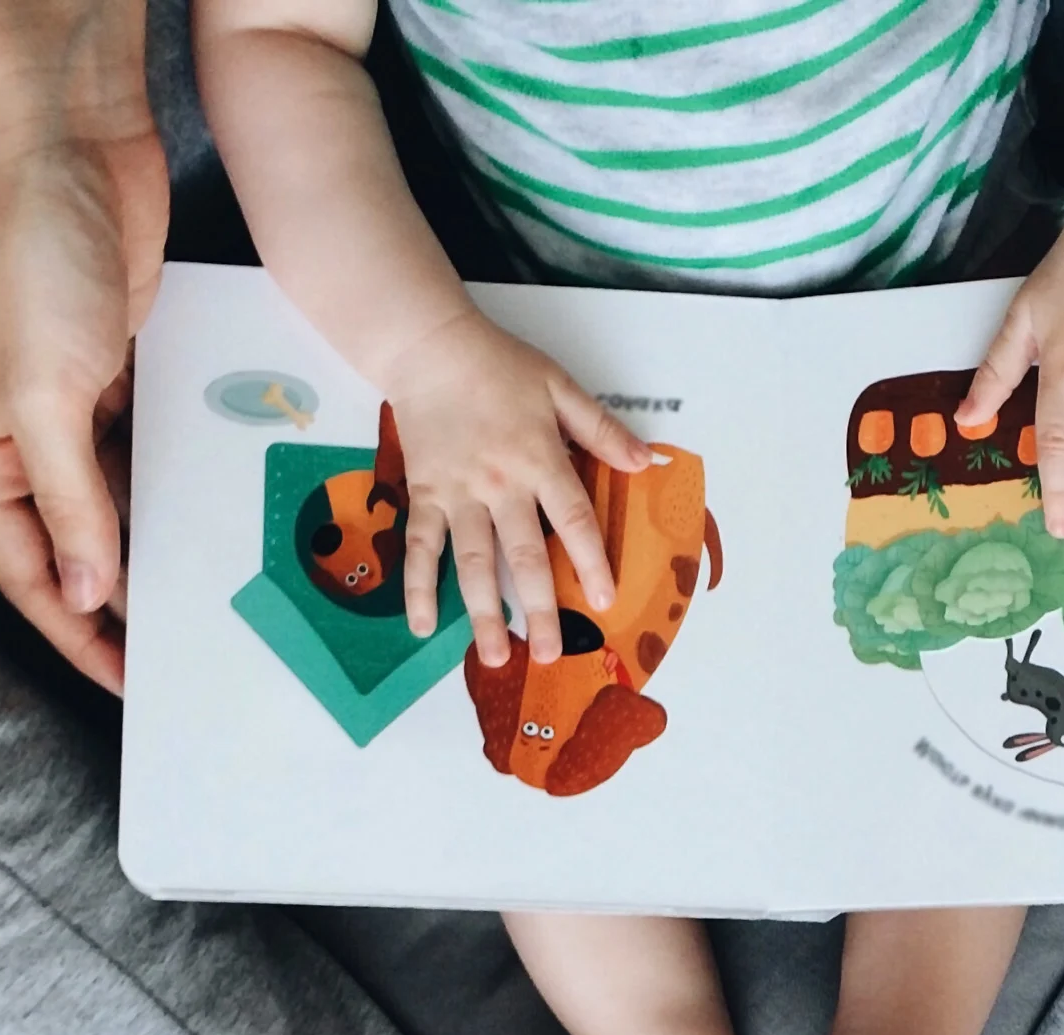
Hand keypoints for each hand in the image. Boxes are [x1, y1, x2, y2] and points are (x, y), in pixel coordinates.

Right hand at [0, 122, 166, 694]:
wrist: (67, 141)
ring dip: (160, 536)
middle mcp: (18, 431)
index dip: (75, 631)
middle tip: (188, 645)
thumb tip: (84, 595)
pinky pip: (151, 440)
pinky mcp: (119, 361)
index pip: (26, 569)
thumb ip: (68, 501)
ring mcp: (71, 395)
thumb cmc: (29, 257)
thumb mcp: (43, 394)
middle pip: (75, 540)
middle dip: (125, 594)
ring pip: (120, 493)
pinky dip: (179, 473)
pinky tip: (222, 506)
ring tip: (216, 588)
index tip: (129, 680)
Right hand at [386, 312, 652, 668]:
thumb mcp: (560, 386)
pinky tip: (422, 625)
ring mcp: (457, 495)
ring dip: (481, 613)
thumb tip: (644, 462)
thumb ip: (600, 428)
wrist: (430, 349)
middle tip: (547, 654)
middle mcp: (500, 486)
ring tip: (493, 657)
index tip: (604, 600)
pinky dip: (418, 587)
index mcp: (540, 459)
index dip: (591, 562)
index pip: (572, 520)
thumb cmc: (499, 366)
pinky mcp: (424, 495)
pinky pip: (421, 548)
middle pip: (523, 556)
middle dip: (538, 608)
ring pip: (473, 563)